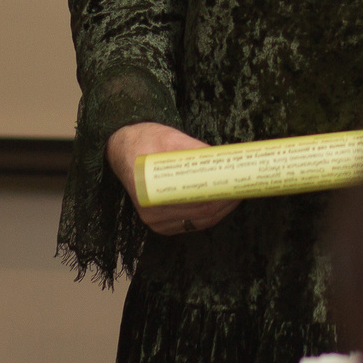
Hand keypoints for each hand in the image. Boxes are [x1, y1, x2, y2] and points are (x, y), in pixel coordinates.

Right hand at [107, 122, 239, 235]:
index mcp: (151, 192)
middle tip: (242, 189)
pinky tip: (220, 204)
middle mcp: (152, 213)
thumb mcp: (169, 138)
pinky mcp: (160, 224)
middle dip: (225, 203)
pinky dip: (208, 216)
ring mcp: (155, 222)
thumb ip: (194, 149)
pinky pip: (190, 224)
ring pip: (198, 222)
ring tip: (236, 195)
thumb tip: (223, 158)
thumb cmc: (143, 140)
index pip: (195, 202)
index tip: (236, 187)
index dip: (220, 197)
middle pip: (200, 215)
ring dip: (220, 211)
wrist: (120, 150)